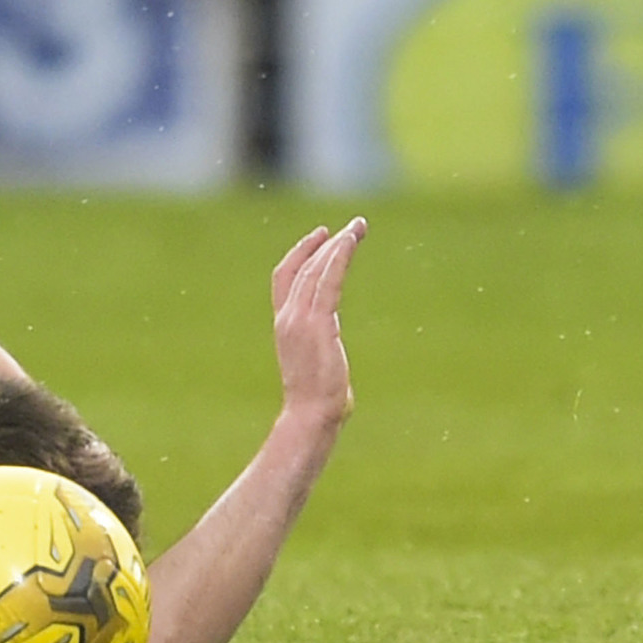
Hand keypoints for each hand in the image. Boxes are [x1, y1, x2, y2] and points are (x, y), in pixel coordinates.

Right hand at [267, 218, 361, 426]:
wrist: (310, 416)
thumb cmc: (318, 402)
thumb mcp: (318, 365)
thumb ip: (322, 346)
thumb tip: (331, 345)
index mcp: (284, 325)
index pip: (285, 279)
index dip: (300, 254)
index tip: (322, 237)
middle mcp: (288, 317)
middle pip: (303, 268)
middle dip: (325, 244)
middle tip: (352, 226)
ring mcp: (300, 319)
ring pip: (316, 269)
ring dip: (338, 245)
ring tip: (358, 228)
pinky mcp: (318, 323)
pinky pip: (328, 280)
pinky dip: (338, 257)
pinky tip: (350, 242)